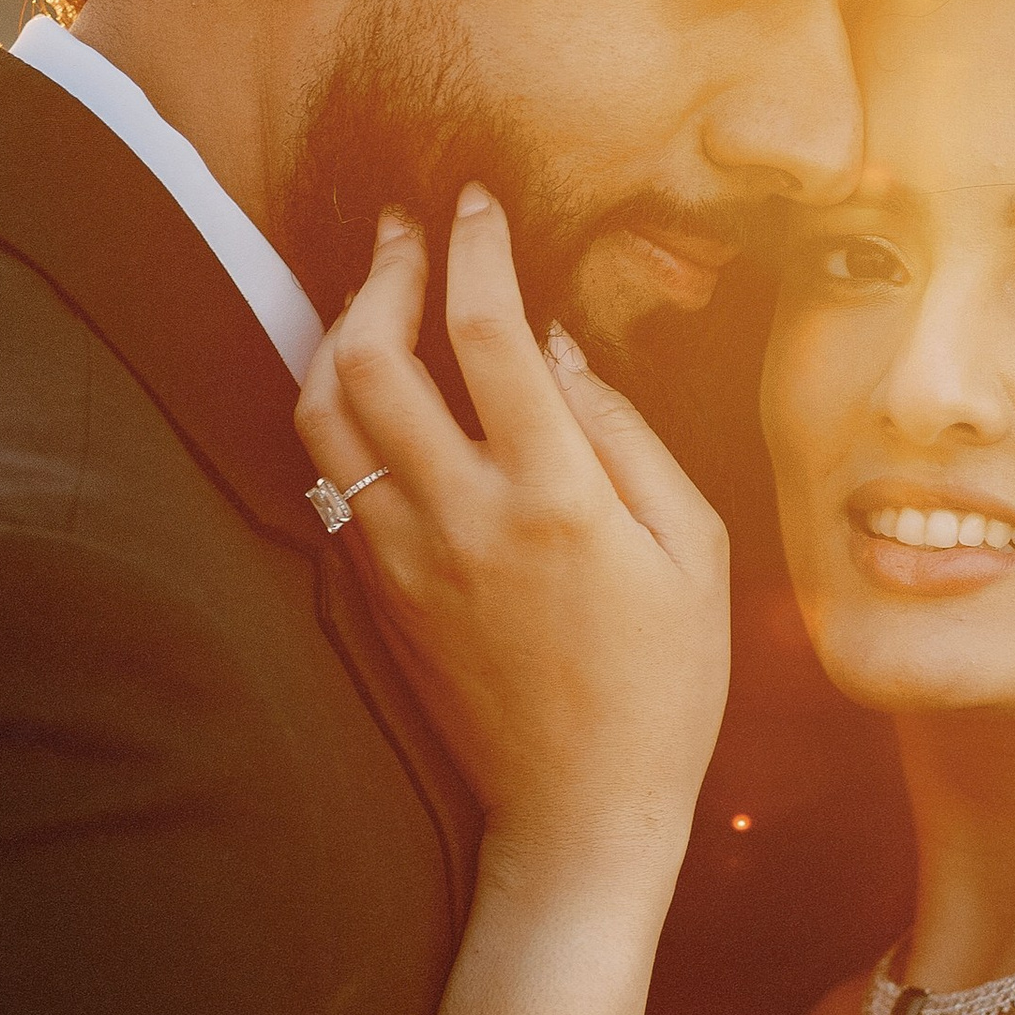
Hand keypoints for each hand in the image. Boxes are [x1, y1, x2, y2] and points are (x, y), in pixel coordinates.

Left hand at [297, 195, 729, 896]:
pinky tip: (371, 384)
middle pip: (370, 356)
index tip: (475, 201)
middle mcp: (462, 518)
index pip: (486, 330)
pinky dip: (336, 410)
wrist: (581, 813)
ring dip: (336, 335)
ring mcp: (404, 558)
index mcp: (556, 498)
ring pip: (323, 413)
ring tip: (375, 296)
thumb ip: (627, 434)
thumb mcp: (692, 550)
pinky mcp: (377, 592)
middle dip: (381, 270)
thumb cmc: (664, 686)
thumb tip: (560, 342)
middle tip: (403, 228)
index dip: (473, 245)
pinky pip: (330, 476)